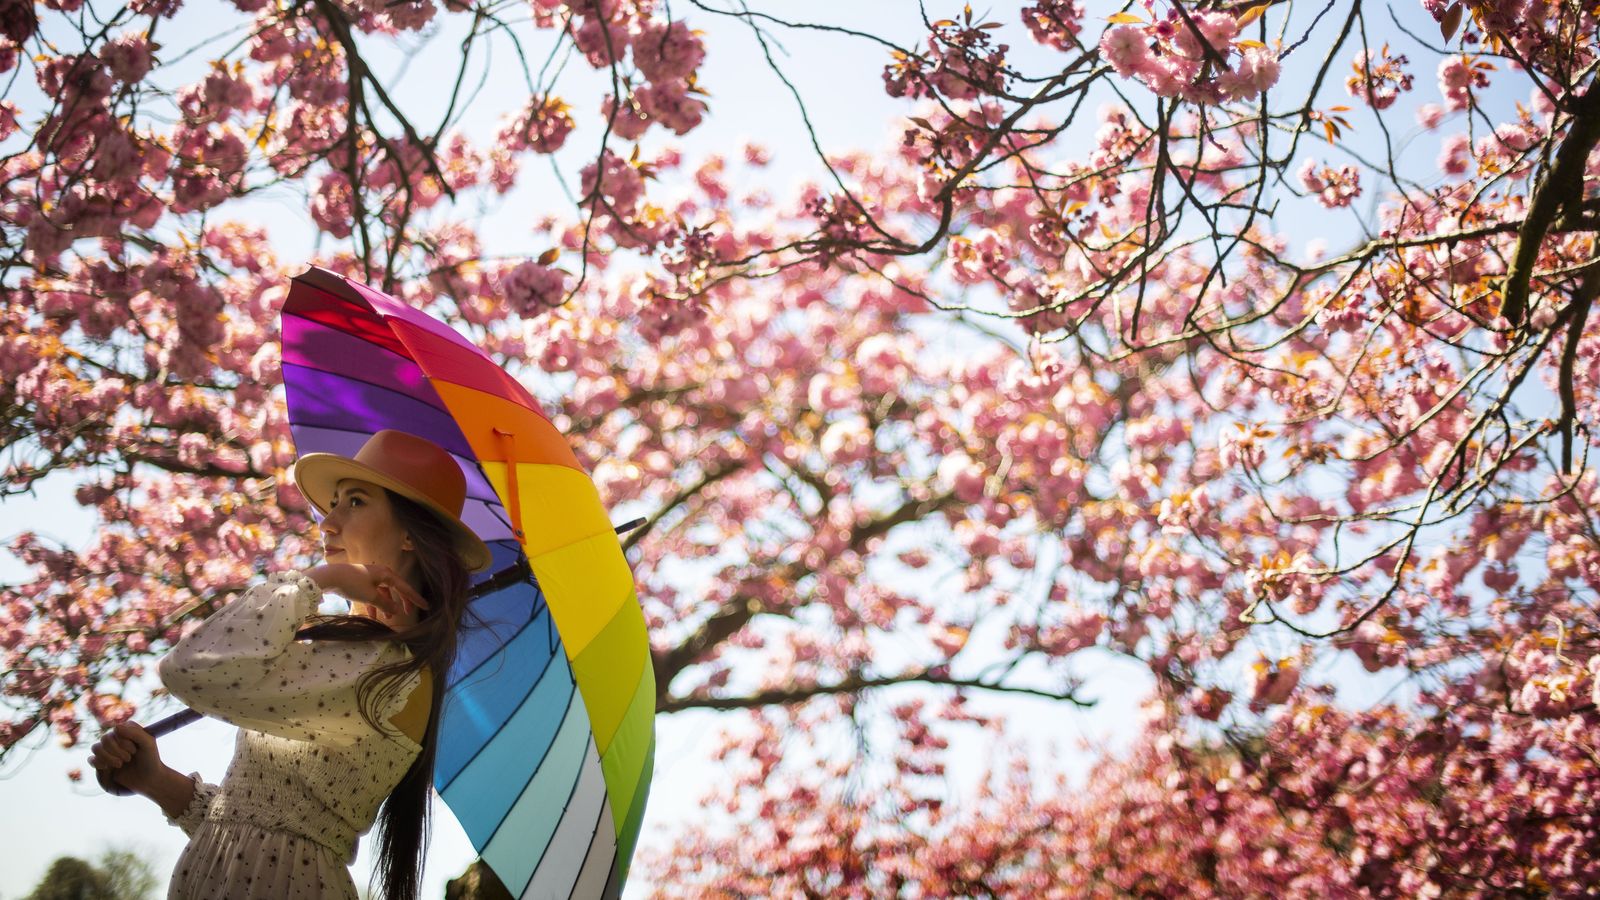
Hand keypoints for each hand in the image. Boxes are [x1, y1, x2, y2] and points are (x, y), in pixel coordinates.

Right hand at [88, 722, 161, 795]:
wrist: (148, 779)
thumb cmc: (151, 759)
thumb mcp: (148, 744)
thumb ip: (135, 733)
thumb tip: (115, 727)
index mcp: (128, 729)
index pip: (116, 730)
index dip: (123, 742)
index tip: (135, 750)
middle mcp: (117, 737)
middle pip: (104, 739)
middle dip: (116, 751)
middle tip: (128, 759)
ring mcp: (109, 749)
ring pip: (96, 747)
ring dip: (107, 757)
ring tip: (120, 764)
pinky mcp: (103, 762)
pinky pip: (91, 759)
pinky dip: (98, 763)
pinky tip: (107, 767)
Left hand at [307, 563, 427, 619]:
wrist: (329, 577)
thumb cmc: (352, 584)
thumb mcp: (371, 597)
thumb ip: (386, 605)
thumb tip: (397, 611)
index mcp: (386, 574)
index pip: (405, 588)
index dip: (415, 598)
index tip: (426, 606)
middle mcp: (380, 573)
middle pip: (395, 589)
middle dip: (401, 602)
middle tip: (408, 613)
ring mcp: (370, 577)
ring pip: (383, 593)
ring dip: (385, 606)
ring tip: (387, 619)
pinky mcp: (360, 582)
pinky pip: (372, 594)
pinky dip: (374, 604)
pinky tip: (372, 616)